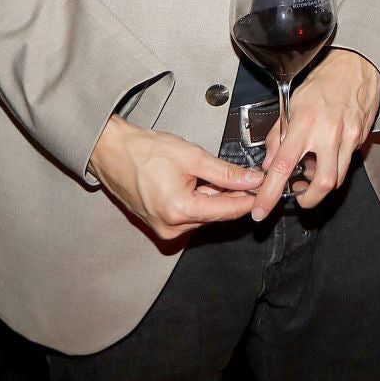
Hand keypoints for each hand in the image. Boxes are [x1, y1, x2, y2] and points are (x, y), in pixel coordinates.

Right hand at [88, 115, 263, 241]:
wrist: (113, 153)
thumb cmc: (145, 151)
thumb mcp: (193, 157)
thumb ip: (226, 173)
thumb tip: (253, 180)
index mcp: (180, 211)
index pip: (229, 210)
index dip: (251, 198)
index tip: (267, 187)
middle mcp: (172, 228)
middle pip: (218, 213)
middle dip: (233, 194)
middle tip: (243, 173)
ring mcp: (164, 229)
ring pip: (205, 214)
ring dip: (214, 196)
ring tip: (205, 172)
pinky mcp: (160, 225)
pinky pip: (190, 214)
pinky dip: (199, 199)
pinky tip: (194, 182)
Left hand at [252, 48, 379, 218]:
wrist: (354, 67)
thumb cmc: (321, 83)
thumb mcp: (291, 105)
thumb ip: (278, 136)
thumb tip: (269, 163)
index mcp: (305, 124)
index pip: (283, 166)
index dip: (270, 193)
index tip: (261, 210)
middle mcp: (329, 133)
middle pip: (322, 183)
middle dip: (309, 199)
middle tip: (299, 197)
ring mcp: (349, 137)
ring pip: (338, 177)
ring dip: (322, 183)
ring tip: (312, 171)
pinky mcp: (361, 139)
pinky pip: (346, 162)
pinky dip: (334, 165)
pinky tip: (327, 153)